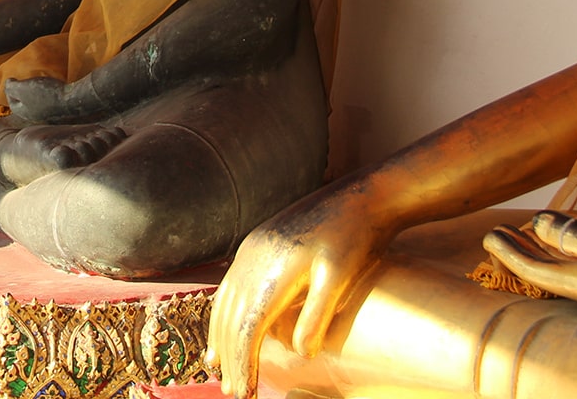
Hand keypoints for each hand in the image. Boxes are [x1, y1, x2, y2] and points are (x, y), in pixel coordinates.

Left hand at [4, 75, 99, 124]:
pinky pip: (51, 103)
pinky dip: (49, 95)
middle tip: (25, 82)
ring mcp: (50, 116)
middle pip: (25, 105)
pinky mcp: (61, 112)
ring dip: (36, 95)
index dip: (10, 91)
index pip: (12, 103)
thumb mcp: (23, 88)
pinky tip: (53, 88)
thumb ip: (12, 87)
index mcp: (25, 112)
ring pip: (38, 105)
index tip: (13, 79)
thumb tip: (7, 83)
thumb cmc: (46, 94)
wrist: (74, 101)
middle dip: (23, 94)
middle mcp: (36, 117)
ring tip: (39, 83)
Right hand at [206, 182, 390, 394]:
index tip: (244, 394)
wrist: (357, 197)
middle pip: (230, 318)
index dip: (242, 362)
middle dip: (229, 358)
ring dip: (221, 337)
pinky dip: (224, 313)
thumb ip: (317, 315)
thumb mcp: (340, 277)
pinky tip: (226, 328)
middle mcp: (253, 259)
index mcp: (272, 270)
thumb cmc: (354, 239)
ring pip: (225, 301)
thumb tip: (301, 354)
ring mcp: (251, 250)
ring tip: (219, 370)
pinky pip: (231, 286)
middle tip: (233, 394)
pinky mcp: (256, 245)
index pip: (247, 327)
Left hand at [484, 211, 576, 325]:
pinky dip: (575, 251)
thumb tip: (538, 226)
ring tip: (526, 234)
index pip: (540, 274)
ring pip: (572, 269)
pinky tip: (573, 239)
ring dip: (547, 251)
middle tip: (496, 234)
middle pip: (551, 273)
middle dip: (522, 253)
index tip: (487, 235)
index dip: (511, 255)